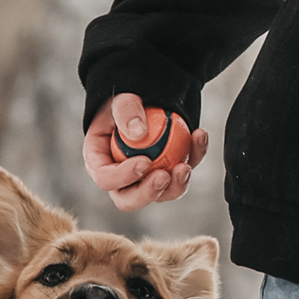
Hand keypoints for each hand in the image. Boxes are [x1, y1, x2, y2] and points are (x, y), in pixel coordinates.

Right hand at [83, 92, 208, 214]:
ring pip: (160, 195)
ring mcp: (146, 179)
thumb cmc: (128, 102)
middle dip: (147, 194)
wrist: (148, 99)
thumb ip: (126, 111)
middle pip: (128, 199)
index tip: (144, 162)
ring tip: (185, 166)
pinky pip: (183, 174)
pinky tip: (199, 136)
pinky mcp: (170, 173)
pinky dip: (195, 156)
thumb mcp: (122, 99)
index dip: (123, 176)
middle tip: (163, 176)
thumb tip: (138, 133)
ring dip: (175, 186)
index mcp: (100, 161)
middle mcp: (121, 177)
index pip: (105, 178)